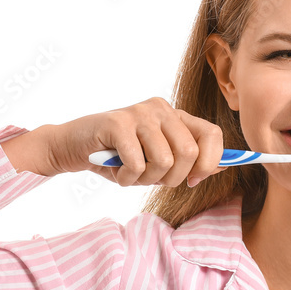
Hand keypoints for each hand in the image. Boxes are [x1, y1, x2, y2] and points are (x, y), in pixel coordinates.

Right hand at [48, 97, 226, 186]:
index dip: (209, 163)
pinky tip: (116, 171)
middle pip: (189, 153)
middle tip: (151, 179)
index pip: (212, 134)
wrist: (73, 145)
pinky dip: (127, 179)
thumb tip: (217, 168)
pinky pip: (137, 164)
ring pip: (164, 161)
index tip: (193, 180)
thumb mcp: (156, 159)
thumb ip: (185, 161)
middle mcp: (161, 109)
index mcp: (175, 115)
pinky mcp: (117, 123)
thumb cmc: (118, 156)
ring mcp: (139, 113)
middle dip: (173, 179)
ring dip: (146, 180)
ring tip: (130, 173)